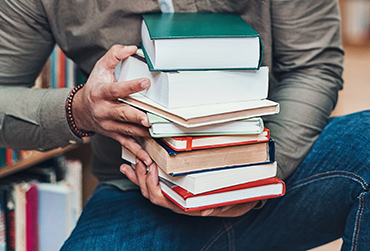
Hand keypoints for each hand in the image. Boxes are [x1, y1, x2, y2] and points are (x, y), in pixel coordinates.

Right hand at [71, 44, 154, 166]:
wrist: (79, 111)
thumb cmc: (94, 86)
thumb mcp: (100, 67)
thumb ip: (114, 55)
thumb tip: (132, 47)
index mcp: (101, 93)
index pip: (116, 90)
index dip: (130, 86)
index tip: (145, 82)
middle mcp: (104, 111)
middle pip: (121, 114)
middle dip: (135, 116)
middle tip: (148, 118)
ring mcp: (108, 125)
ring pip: (126, 130)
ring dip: (141, 133)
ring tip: (155, 133)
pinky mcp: (113, 134)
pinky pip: (126, 144)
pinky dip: (137, 153)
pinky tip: (148, 159)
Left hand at [120, 160, 258, 216]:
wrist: (238, 203)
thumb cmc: (233, 200)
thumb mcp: (230, 203)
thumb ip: (219, 206)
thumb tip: (205, 210)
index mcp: (186, 206)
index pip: (162, 199)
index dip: (152, 185)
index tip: (151, 167)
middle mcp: (177, 202)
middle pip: (151, 194)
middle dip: (142, 177)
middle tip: (141, 159)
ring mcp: (173, 197)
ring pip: (149, 190)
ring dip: (138, 176)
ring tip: (130, 162)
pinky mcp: (173, 190)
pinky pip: (153, 185)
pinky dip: (140, 177)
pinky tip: (130, 167)